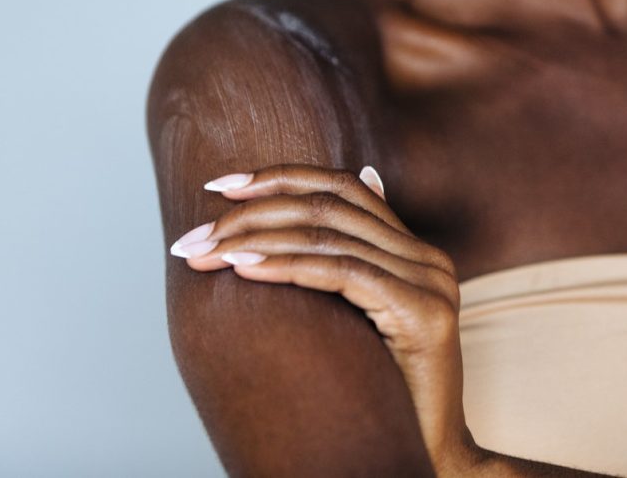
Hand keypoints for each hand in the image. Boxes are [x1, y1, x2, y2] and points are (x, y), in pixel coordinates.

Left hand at [169, 163, 484, 474]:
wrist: (425, 449)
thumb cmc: (383, 390)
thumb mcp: (359, 318)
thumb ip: (341, 268)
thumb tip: (315, 221)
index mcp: (415, 251)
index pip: (344, 186)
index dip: (281, 177)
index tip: (221, 185)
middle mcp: (428, 258)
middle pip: (330, 206)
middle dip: (254, 214)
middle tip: (196, 237)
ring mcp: (430, 282)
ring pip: (330, 237)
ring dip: (257, 241)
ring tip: (207, 254)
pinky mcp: (421, 312)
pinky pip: (343, 274)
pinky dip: (288, 266)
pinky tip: (246, 269)